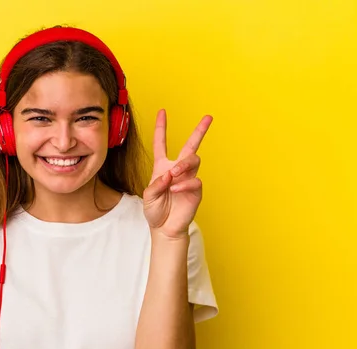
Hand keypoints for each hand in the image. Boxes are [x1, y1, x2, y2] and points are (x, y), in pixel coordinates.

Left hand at [143, 109, 212, 238]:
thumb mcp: (148, 196)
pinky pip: (194, 181)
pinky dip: (184, 184)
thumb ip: (156, 184)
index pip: (161, 144)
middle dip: (200, 131)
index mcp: (162, 167)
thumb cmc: (155, 211)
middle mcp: (177, 169)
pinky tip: (175, 190)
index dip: (161, 128)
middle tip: (208, 118)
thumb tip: (169, 175)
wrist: (164, 228)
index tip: (162, 112)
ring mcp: (188, 178)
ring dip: (184, 164)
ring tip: (175, 174)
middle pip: (190, 145)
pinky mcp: (195, 190)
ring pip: (194, 160)